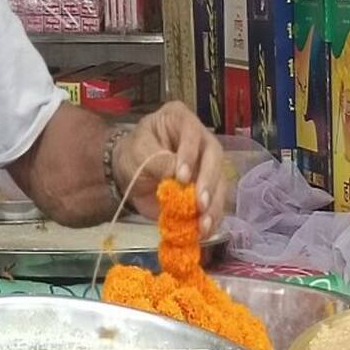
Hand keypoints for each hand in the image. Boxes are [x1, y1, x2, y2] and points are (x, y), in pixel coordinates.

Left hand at [113, 102, 231, 235]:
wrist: (129, 174)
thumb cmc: (133, 154)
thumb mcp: (137, 153)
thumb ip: (157, 162)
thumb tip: (179, 178)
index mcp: (180, 118)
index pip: (191, 132)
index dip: (190, 155)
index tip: (181, 177)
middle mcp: (201, 139)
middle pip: (214, 158)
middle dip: (208, 183)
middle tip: (199, 204)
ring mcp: (209, 164)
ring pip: (220, 182)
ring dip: (214, 206)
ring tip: (203, 225)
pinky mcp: (209, 187)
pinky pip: (217, 202)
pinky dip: (212, 218)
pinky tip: (205, 230)